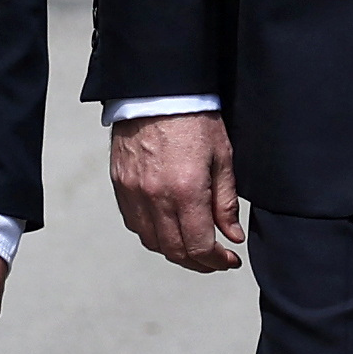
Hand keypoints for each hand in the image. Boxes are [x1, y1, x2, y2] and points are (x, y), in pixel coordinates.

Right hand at [114, 112, 244, 273]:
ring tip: (193, 246)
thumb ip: (226, 202)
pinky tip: (169, 228)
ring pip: (152, 241)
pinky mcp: (120, 185)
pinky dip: (153, 234)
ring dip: (174, 251)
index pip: (199, 245)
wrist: (156, 91)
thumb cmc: (195, 119)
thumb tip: (232, 236)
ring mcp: (133, 192)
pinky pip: (134, 223)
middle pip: (175, 250)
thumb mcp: (222, 158)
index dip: (216, 261)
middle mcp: (156, 197)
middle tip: (215, 260)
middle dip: (198, 262)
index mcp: (186, 190)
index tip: (229, 261)